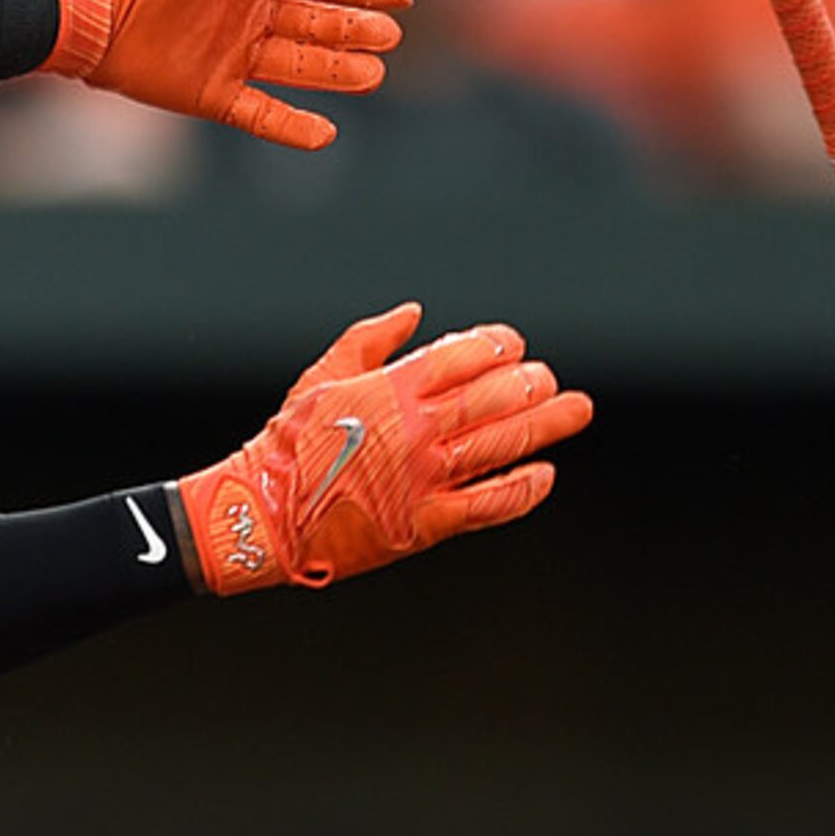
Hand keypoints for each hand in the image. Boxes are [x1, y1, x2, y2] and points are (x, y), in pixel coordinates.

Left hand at [32, 0, 411, 149]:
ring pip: (300, 67)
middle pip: (319, 25)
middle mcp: (251, 14)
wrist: (95, 11)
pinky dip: (292, 127)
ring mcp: (234, 56)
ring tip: (374, 76)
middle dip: (355, 31)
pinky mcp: (212, 94)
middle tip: (390, 38)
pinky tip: (325, 135)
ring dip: (337, 73)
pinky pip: (262, 114)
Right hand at [172, 306, 592, 593]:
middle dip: (528, 384)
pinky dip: (522, 489)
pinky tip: (544, 474)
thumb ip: (370, 340)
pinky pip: (488, 504)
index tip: (513, 345)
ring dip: (543, 425)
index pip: (457, 358)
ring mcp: (422, 478)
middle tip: (549, 379)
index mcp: (387, 391)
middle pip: (489, 399)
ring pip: (499, 445)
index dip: (493, 346)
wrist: (261, 516)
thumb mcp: (320, 378)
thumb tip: (413, 313)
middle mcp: (412, 431)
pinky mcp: (424, 523)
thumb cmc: (287, 445)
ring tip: (573, 410)